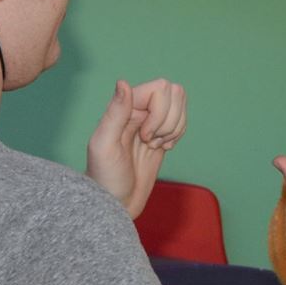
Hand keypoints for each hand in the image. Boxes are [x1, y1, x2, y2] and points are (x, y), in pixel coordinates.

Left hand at [86, 78, 185, 217]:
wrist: (115, 202)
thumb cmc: (105, 177)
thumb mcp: (104, 145)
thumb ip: (115, 113)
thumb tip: (123, 83)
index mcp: (124, 106)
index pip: (160, 88)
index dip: (159, 113)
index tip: (144, 137)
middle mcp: (139, 109)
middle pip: (174, 94)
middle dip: (169, 121)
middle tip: (150, 141)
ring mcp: (151, 122)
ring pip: (180, 106)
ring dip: (174, 128)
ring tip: (155, 145)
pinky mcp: (161, 135)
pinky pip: (181, 122)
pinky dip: (177, 135)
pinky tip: (161, 148)